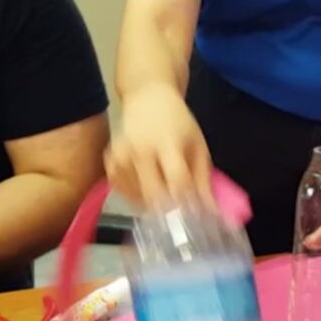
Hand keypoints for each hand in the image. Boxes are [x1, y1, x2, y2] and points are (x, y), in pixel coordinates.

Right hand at [105, 84, 213, 208]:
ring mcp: (121, 157)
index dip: (188, 204)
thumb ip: (203, 180)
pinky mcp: (109, 162)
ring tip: (166, 198)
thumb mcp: (198, 146)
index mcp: (167, 143)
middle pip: (153, 195)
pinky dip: (137, 197)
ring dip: (154, 206)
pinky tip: (148, 187)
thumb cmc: (178, 123)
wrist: (147, 99)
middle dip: (170, 213)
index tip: (197, 220)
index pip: (177, 181)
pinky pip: (123, 193)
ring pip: (137, 199)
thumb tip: (210, 212)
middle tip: (182, 221)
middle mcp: (140, 150)